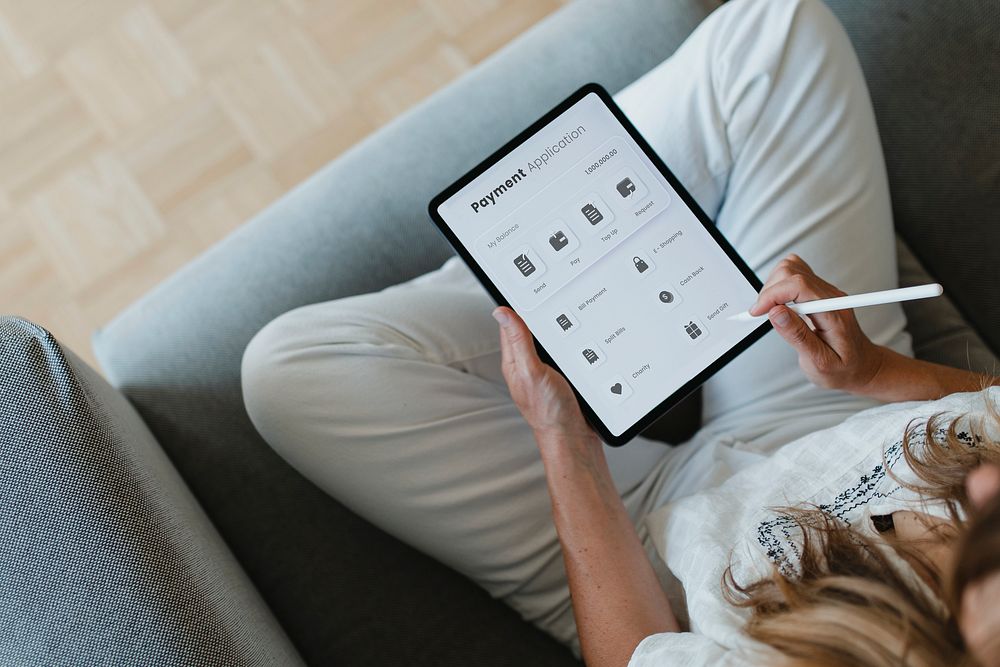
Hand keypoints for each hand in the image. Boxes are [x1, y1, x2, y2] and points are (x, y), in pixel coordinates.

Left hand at [492, 307, 596, 443]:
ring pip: (552, 342)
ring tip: (569, 312)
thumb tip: (502, 312)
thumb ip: (519, 341)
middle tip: (552, 294)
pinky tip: (583, 341)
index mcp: (515, 361)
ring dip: (562, 330)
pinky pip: (567, 355)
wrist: (575, 439)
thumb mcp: (533, 371)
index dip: (517, 305)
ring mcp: (546, 372)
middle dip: (542, 315)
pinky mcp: (564, 378)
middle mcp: (528, 365)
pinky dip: (574, 346)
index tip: (526, 285)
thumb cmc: (551, 411)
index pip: (510, 325)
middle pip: (533, 331)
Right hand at [750, 254, 885, 392]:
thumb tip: (776, 313)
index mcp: (834, 313)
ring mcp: (825, 292)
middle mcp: (831, 297)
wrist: (861, 367)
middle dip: (770, 291)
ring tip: (771, 310)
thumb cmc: (843, 369)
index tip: (758, 312)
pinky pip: (795, 274)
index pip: (799, 286)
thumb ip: (798, 336)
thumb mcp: (819, 362)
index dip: (773, 295)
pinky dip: (779, 286)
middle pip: (792, 272)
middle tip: (763, 314)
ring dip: (773, 287)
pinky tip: (779, 305)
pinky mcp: (819, 292)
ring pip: (791, 268)